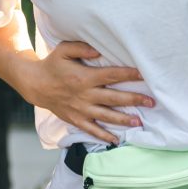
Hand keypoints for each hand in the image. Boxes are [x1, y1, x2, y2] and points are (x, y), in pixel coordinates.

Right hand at [25, 41, 153, 145]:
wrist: (36, 85)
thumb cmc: (53, 64)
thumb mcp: (63, 50)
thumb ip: (82, 48)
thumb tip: (99, 51)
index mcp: (84, 77)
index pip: (111, 75)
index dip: (128, 75)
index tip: (144, 74)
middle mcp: (85, 95)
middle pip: (114, 98)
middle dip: (134, 100)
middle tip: (151, 102)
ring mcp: (81, 109)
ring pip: (106, 116)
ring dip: (123, 120)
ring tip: (139, 122)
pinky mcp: (76, 119)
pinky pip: (92, 130)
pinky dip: (104, 136)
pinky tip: (116, 140)